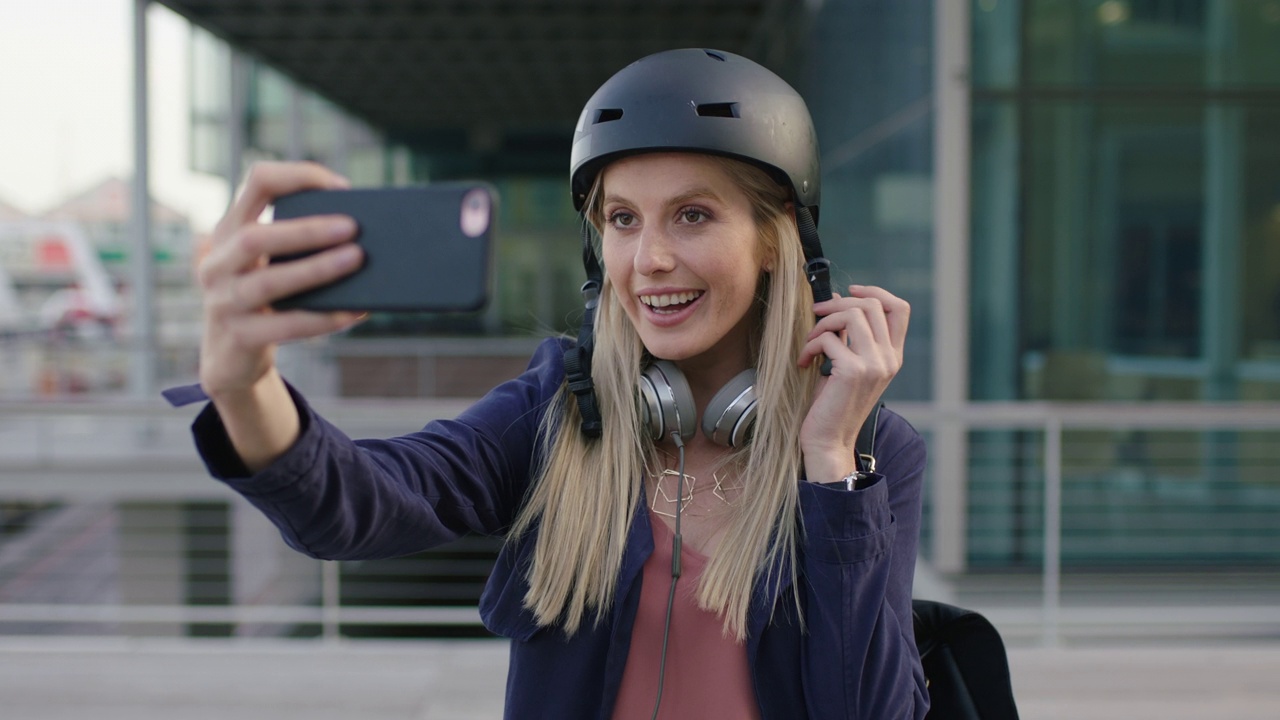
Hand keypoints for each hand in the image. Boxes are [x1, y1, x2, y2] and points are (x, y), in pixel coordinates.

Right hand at [198, 161, 364, 399]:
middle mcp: (218, 262)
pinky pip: (285, 326)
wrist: (232, 360)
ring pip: (269, 281)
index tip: (342, 187)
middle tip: (353, 227)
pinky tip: (354, 313)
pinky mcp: (239, 337)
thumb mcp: (272, 265)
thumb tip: (362, 239)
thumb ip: (300, 247)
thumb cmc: (266, 301)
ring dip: (317, 269)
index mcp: (229, 231)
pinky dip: (323, 318)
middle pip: (255, 236)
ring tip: (356, 260)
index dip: (298, 176)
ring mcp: (223, 301)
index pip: (258, 182)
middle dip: (306, 230)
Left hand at [796, 285, 909, 483]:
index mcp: (893, 356)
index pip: (899, 309)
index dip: (875, 291)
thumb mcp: (846, 364)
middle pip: (871, 305)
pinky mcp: (854, 371)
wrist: (829, 440)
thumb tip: (835, 299)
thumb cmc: (833, 403)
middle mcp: (889, 358)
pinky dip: (810, 345)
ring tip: (810, 342)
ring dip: (822, 323)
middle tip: (816, 314)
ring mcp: (875, 364)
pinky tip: (804, 362)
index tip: (849, 290)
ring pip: (851, 315)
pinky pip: (829, 338)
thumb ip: (848, 335)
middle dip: (837, 303)